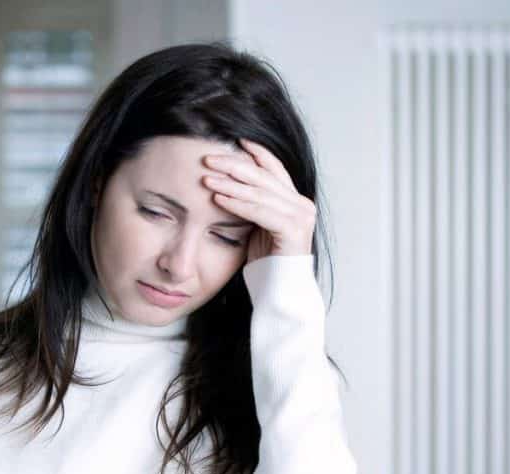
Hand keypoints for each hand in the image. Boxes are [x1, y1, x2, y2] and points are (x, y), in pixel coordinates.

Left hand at [201, 138, 315, 263]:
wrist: (281, 296)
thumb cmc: (266, 267)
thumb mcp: (256, 229)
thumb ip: (251, 207)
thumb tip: (228, 185)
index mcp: (295, 202)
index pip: (274, 169)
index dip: (255, 153)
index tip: (233, 141)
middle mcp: (303, 205)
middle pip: (265, 176)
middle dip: (235, 164)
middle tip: (208, 158)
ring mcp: (301, 217)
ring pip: (261, 192)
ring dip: (230, 182)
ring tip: (206, 177)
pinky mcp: (293, 231)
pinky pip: (260, 211)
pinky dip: (238, 203)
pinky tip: (218, 198)